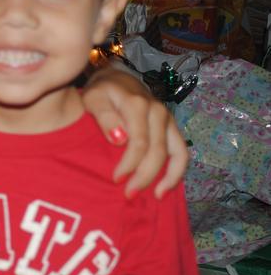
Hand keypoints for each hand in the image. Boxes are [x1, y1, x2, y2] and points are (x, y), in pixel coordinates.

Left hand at [83, 66, 187, 198]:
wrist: (116, 78)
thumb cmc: (101, 91)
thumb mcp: (93, 98)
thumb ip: (104, 116)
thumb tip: (119, 139)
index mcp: (137, 105)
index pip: (138, 142)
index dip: (129, 164)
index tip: (116, 180)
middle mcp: (158, 111)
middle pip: (157, 151)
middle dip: (144, 176)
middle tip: (128, 194)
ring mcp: (168, 119)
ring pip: (176, 153)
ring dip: (167, 178)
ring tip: (154, 196)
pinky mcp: (172, 126)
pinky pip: (182, 152)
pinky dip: (177, 171)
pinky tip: (165, 188)